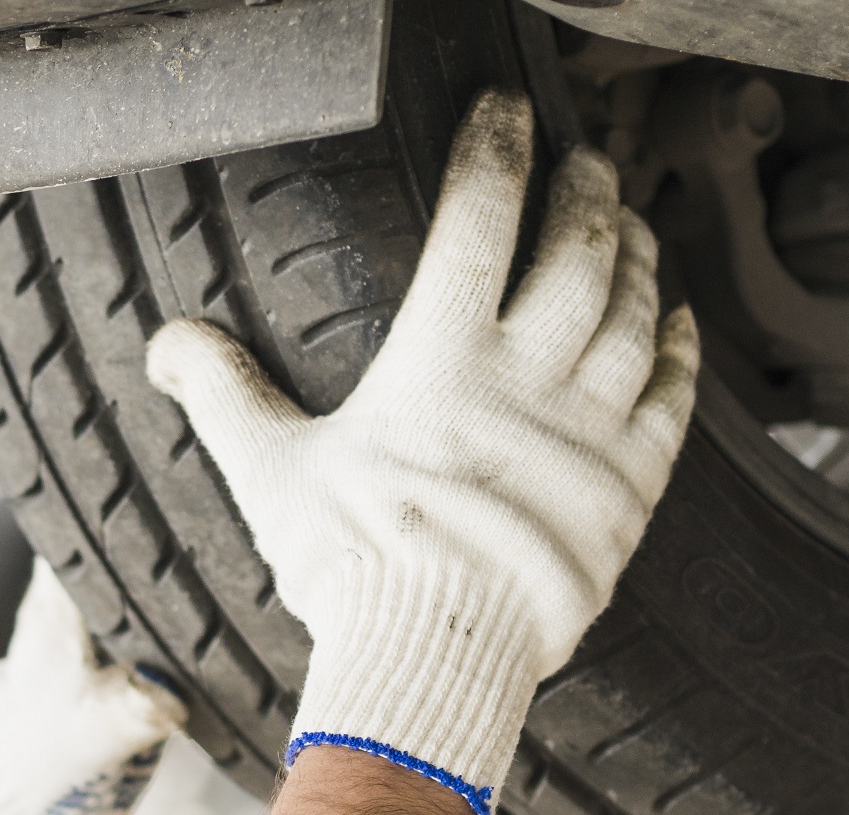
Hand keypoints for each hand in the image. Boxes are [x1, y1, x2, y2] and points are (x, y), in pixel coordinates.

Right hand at [144, 90, 697, 814]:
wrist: (437, 667)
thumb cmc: (352, 574)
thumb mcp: (273, 479)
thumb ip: (227, 397)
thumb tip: (168, 345)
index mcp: (440, 364)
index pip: (479, 218)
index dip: (495, 150)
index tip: (504, 114)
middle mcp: (529, 381)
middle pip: (581, 248)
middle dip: (586, 189)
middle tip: (583, 164)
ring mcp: (592, 432)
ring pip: (637, 310)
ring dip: (638, 256)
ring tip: (630, 230)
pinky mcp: (632, 487)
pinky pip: (675, 394)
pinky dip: (680, 346)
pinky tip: (676, 321)